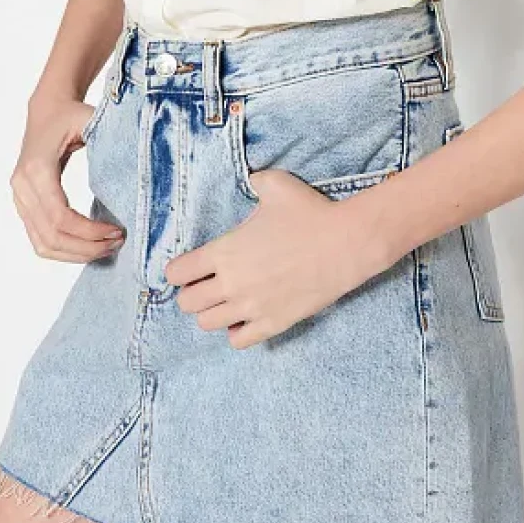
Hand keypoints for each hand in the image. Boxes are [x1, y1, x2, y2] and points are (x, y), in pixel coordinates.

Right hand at [9, 93, 124, 263]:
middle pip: (51, 235)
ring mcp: (20, 199)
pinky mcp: (24, 207)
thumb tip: (140, 160)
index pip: (60, 215)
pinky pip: (39, 240)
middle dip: (86, 247)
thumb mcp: (90, 119)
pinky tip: (88, 246)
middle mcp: (22, 186)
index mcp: (37, 167)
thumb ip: (108, 136)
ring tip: (105, 248)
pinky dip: (64, 251)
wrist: (47, 111)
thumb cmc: (71, 115)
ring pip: (43, 244)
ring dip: (76, 254)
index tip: (117, 231)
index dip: (89, 231)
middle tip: (117, 243)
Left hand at [164, 168, 379, 347]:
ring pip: (207, 325)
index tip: (187, 267)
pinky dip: (235, 331)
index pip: (177, 272)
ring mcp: (251, 307)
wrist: (346, 243)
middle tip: (205, 284)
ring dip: (211, 312)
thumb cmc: (309, 212)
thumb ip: (253, 182)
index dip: (178, 270)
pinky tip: (245, 316)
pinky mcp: (273, 323)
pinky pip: (238, 341)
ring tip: (225, 300)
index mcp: (224, 251)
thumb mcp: (275, 184)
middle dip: (191, 293)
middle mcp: (231, 283)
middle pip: (187, 304)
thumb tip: (250, 182)